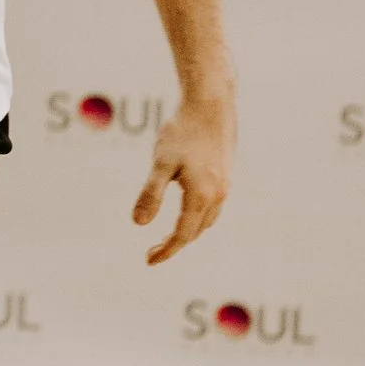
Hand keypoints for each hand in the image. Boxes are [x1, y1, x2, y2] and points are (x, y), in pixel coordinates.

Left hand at [132, 86, 232, 264]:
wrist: (211, 104)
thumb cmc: (182, 131)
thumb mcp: (161, 163)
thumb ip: (151, 193)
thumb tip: (138, 224)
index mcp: (201, 196)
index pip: (183, 235)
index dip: (166, 251)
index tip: (148, 261)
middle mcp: (218, 195)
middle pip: (196, 231)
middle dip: (175, 244)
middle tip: (152, 252)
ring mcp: (225, 185)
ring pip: (207, 220)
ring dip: (189, 232)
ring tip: (169, 237)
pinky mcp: (226, 174)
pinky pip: (213, 206)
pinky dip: (199, 217)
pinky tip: (188, 211)